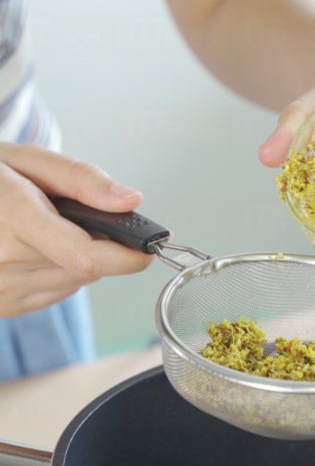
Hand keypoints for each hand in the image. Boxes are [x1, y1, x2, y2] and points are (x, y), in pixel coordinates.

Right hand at [0, 143, 152, 316]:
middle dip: (99, 244)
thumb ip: (82, 180)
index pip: (87, 256)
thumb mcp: (28, 160)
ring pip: (77, 281)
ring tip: (46, 228)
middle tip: (75, 216)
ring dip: (80, 258)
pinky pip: (57, 291)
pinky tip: (35, 249)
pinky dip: (60, 270)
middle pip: (89, 268)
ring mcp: (1, 291)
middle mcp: (3, 264)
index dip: (128, 255)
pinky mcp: (3, 305)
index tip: (150, 245)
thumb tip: (130, 201)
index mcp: (12, 220)